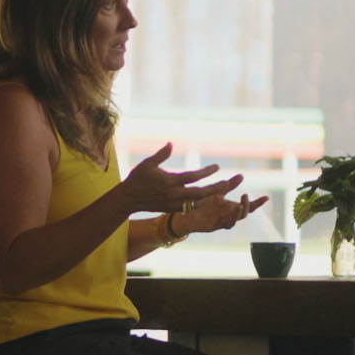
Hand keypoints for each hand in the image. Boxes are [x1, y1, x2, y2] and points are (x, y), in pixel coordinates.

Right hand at [119, 144, 243, 215]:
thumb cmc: (137, 179)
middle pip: (199, 193)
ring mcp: (172, 204)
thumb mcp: (147, 164)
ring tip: (222, 193)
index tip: (217, 167)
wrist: (127, 199)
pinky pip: (189, 209)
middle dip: (214, 188)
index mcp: (169, 181)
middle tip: (227, 183)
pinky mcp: (171, 210)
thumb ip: (161, 155)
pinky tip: (209, 202)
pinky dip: (200, 205)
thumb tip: (171, 143)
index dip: (206, 172)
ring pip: (196, 202)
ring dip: (210, 198)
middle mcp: (173, 194)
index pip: (192, 176)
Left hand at [184, 192, 267, 233]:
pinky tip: (229, 211)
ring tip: (239, 205)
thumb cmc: (203, 204)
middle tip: (245, 195)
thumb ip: (230, 185)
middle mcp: (229, 216)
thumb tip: (242, 175)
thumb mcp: (218, 192)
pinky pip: (224, 224)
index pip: (249, 207)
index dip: (258, 203)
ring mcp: (222, 221)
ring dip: (238, 213)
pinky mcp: (214, 226)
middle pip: (244, 213)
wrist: (187, 213)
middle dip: (247, 205)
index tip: (266, 197)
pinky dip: (228, 218)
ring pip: (235, 220)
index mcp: (232, 208)